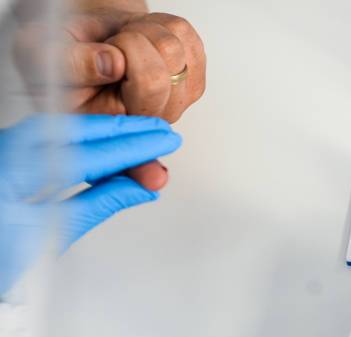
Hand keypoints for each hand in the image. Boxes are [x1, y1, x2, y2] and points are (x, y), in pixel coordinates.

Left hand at [0, 114, 180, 294]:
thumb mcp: (52, 237)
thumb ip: (99, 204)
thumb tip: (139, 188)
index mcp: (12, 176)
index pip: (87, 155)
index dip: (131, 148)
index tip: (161, 143)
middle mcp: (4, 155)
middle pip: (74, 131)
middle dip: (123, 131)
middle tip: (160, 132)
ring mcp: (3, 151)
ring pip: (61, 131)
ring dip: (104, 133)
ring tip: (141, 136)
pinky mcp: (6, 155)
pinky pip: (49, 138)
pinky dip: (83, 140)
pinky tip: (106, 144)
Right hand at [12, 8, 204, 188]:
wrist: (91, 35)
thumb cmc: (65, 52)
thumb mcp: (43, 55)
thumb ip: (72, 64)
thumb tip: (112, 64)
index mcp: (102, 135)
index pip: (126, 154)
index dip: (141, 167)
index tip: (156, 181)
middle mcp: (141, 129)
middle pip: (154, 80)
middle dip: (128, 45)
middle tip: (110, 50)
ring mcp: (172, 106)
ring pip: (173, 51)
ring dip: (144, 32)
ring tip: (123, 43)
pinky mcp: (192, 80)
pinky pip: (186, 37)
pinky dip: (161, 25)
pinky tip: (143, 39)